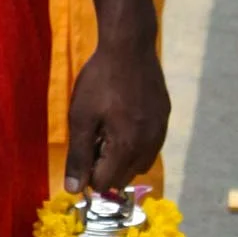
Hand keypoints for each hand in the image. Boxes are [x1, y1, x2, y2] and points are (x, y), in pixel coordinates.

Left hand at [65, 38, 169, 195]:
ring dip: (121, 159)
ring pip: (139, 165)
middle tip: (93, 138)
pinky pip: (149, 146)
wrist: (130, 46)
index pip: (105, 184)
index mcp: (128, 147)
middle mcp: (149, 145)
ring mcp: (160, 132)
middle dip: (105, 168)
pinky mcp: (164, 118)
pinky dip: (135, 145)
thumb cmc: (100, 81)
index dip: (88, 173)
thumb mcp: (81, 118)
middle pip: (123, 179)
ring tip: (107, 131)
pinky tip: (123, 121)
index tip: (82, 150)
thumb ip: (78, 156)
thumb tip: (73, 190)